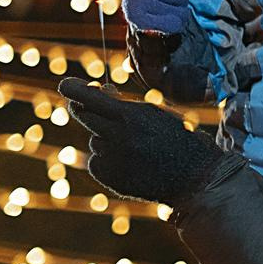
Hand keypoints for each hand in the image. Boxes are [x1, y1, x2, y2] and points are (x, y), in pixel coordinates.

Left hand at [61, 77, 229, 205]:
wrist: (197, 178)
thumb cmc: (180, 139)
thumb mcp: (158, 113)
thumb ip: (127, 105)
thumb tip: (101, 93)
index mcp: (131, 116)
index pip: (89, 98)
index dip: (74, 90)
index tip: (66, 85)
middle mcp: (117, 137)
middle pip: (84, 116)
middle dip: (85, 109)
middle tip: (92, 108)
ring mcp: (113, 160)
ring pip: (95, 140)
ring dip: (106, 138)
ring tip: (136, 147)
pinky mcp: (111, 179)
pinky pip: (97, 161)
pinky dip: (108, 159)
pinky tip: (131, 162)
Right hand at [122, 0, 195, 35]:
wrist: (135, 9)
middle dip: (180, 3)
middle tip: (166, 1)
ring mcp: (138, 0)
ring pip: (179, 13)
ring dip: (177, 15)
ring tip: (163, 10)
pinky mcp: (137, 18)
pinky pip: (172, 25)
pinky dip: (173, 26)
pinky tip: (163, 21)